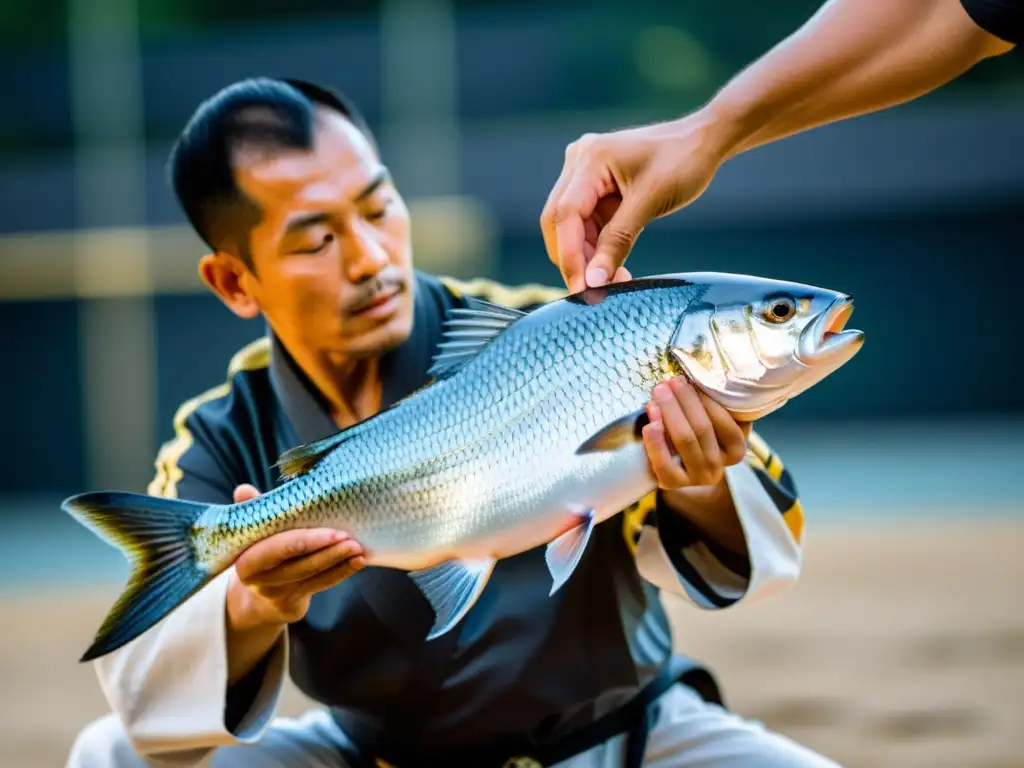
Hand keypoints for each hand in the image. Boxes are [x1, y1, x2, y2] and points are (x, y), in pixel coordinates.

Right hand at [227, 484, 365, 630]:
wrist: (258, 592)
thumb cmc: (260, 546)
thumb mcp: (253, 530)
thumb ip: (253, 510)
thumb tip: (243, 490)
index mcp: (247, 560)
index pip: (277, 550)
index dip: (305, 541)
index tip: (333, 532)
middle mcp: (261, 580)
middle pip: (299, 566)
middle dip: (328, 552)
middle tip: (351, 539)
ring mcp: (279, 592)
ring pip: (314, 576)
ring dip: (339, 562)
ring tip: (359, 548)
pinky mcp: (296, 600)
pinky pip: (322, 585)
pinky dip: (342, 572)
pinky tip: (359, 561)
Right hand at [540, 111, 729, 292]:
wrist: (703, 140)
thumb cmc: (683, 161)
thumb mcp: (650, 202)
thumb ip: (618, 241)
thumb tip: (595, 281)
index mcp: (590, 159)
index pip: (565, 214)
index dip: (570, 256)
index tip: (582, 289)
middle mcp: (579, 162)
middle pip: (559, 222)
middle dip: (575, 259)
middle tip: (596, 292)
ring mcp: (585, 173)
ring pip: (571, 227)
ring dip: (588, 258)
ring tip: (615, 281)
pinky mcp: (595, 186)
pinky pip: (587, 223)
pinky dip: (598, 248)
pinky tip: (615, 266)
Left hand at [642, 377, 750, 492]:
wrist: (676, 464)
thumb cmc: (696, 430)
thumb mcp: (711, 417)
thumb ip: (714, 403)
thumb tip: (702, 373)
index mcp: (735, 450)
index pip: (727, 426)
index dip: (708, 401)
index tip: (691, 380)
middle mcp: (719, 468)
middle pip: (702, 430)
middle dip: (685, 401)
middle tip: (670, 382)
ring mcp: (697, 478)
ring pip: (684, 442)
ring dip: (669, 413)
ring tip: (658, 393)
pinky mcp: (673, 484)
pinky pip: (664, 464)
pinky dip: (657, 443)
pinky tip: (650, 424)